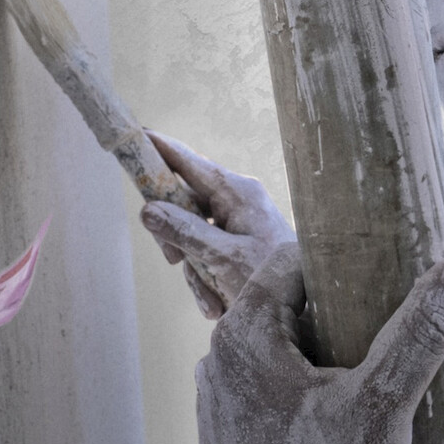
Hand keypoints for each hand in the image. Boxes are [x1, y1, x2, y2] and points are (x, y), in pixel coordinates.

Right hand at [140, 130, 296, 318]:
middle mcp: (236, 200)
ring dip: (194, 270)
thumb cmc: (272, 278)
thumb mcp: (224, 258)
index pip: (188, 161)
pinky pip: (205, 253)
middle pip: (182, 203)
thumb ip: (184, 232)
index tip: (134, 134)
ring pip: (189, 234)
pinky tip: (217, 304)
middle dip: (174, 238)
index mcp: (237, 192)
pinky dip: (206, 280)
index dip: (158, 148)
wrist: (308, 309)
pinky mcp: (236, 242)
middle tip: (172, 260)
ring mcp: (236, 221)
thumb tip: (147, 210)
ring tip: (211, 301)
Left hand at [196, 245, 443, 443]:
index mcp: (242, 341)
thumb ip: (423, 328)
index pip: (288, 266)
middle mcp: (214, 373)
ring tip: (364, 388)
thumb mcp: (387, 400)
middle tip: (382, 335)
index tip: (377, 275)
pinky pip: (260, 413)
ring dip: (313, 369)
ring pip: (271, 368)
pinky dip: (295, 411)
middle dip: (331, 320)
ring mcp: (213, 420)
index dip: (337, 263)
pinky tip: (333, 436)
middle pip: (280, 318)